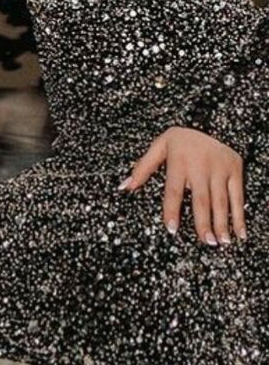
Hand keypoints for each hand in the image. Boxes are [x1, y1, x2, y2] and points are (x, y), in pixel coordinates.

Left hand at [118, 126, 246, 244]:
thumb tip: (125, 186)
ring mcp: (219, 167)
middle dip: (204, 222)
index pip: (174, 190)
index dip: (172, 210)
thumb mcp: (159, 147)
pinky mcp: (234, 168)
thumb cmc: (180, 141)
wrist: (207, 122)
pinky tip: (239, 232)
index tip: (172, 229)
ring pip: (220, 200)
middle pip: (201, 198)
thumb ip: (142, 168)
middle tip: (206, 241)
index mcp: (179, 160)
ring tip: (221, 242)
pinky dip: (239, 215)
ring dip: (222, 223)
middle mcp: (200, 164)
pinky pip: (238, 195)